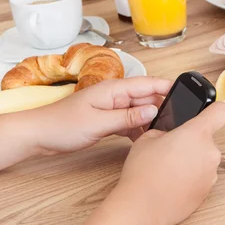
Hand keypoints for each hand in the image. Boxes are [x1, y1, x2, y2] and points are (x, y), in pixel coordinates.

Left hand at [27, 77, 172, 155]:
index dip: (167, 88)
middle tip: (178, 122)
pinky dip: (137, 129)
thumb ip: (128, 117)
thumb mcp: (99, 123)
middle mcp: (114, 95)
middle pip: (146, 98)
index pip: (148, 84)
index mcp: (113, 89)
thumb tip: (153, 111)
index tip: (186, 94)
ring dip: (150, 121)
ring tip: (163, 134)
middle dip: (162, 108)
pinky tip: (144, 140)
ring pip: (139, 111)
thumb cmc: (62, 125)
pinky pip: (129, 121)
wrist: (38, 135)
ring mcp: (111, 107)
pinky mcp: (106, 119)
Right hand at [114, 102, 224, 224]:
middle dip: (192, 142)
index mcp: (197, 133)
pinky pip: (201, 178)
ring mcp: (211, 174)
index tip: (207, 113)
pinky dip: (190, 178)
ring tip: (168, 169)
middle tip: (170, 150)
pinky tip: (171, 183)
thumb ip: (166, 131)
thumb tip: (170, 136)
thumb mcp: (148, 138)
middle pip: (207, 139)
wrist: (142, 207)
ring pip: (204, 160)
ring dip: (191, 161)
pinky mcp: (206, 192)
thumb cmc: (144, 171)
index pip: (222, 111)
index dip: (215, 110)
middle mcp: (210, 152)